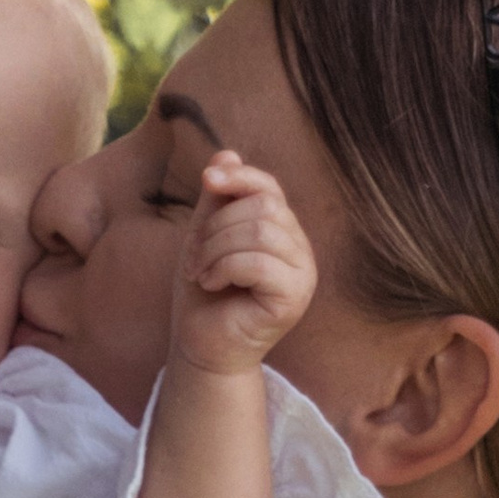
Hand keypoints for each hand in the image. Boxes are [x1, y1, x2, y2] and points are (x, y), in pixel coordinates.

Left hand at [170, 154, 314, 375]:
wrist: (201, 345)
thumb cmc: (204, 293)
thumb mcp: (204, 236)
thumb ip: (217, 199)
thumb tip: (226, 152)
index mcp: (283, 231)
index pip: (269, 187)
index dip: (239, 177)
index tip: (207, 181)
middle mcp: (300, 249)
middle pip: (263, 207)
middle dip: (216, 228)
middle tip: (195, 258)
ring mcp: (303, 274)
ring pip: (259, 231)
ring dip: (215, 249)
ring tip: (200, 273)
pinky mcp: (295, 298)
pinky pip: (259, 262)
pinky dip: (224, 267)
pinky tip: (212, 283)